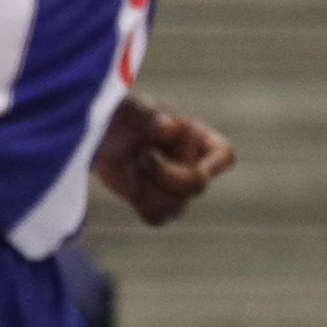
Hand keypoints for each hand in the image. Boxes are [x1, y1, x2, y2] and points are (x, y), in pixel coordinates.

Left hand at [94, 95, 232, 225]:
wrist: (103, 135)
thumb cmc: (125, 115)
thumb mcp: (134, 108)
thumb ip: (149, 114)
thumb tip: (167, 128)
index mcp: (198, 139)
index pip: (224, 156)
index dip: (215, 165)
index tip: (189, 159)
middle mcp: (193, 166)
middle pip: (197, 186)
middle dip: (166, 176)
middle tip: (141, 158)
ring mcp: (175, 189)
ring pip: (176, 208)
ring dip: (148, 191)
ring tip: (130, 167)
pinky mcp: (155, 204)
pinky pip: (157, 218)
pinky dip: (140, 203)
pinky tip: (128, 185)